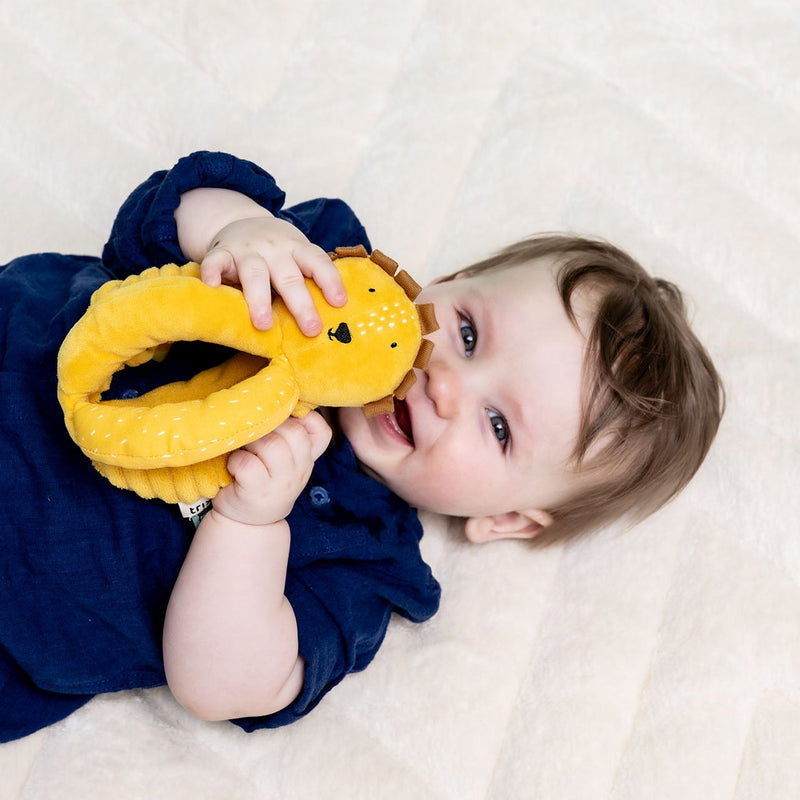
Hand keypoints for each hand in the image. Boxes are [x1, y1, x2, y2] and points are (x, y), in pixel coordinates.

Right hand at [200, 216, 345, 334]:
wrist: (241, 221)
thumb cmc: (278, 252)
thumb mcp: (296, 255)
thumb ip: (307, 278)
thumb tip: (333, 317)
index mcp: (297, 248)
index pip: (317, 262)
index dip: (330, 281)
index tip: (340, 303)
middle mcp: (274, 247)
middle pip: (289, 276)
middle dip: (301, 304)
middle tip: (311, 329)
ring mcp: (246, 249)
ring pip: (254, 273)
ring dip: (259, 299)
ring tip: (264, 325)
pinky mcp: (221, 252)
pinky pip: (214, 261)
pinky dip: (211, 273)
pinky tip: (212, 288)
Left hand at [211, 411, 331, 526]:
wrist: (248, 521)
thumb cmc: (262, 478)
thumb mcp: (284, 459)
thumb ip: (287, 434)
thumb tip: (278, 396)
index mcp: (307, 457)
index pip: (321, 431)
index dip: (305, 417)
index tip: (284, 417)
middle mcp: (299, 470)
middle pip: (293, 433)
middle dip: (269, 426)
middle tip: (254, 434)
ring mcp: (280, 483)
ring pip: (271, 446)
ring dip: (251, 442)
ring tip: (244, 450)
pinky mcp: (257, 492)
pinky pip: (248, 464)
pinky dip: (236, 461)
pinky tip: (235, 467)